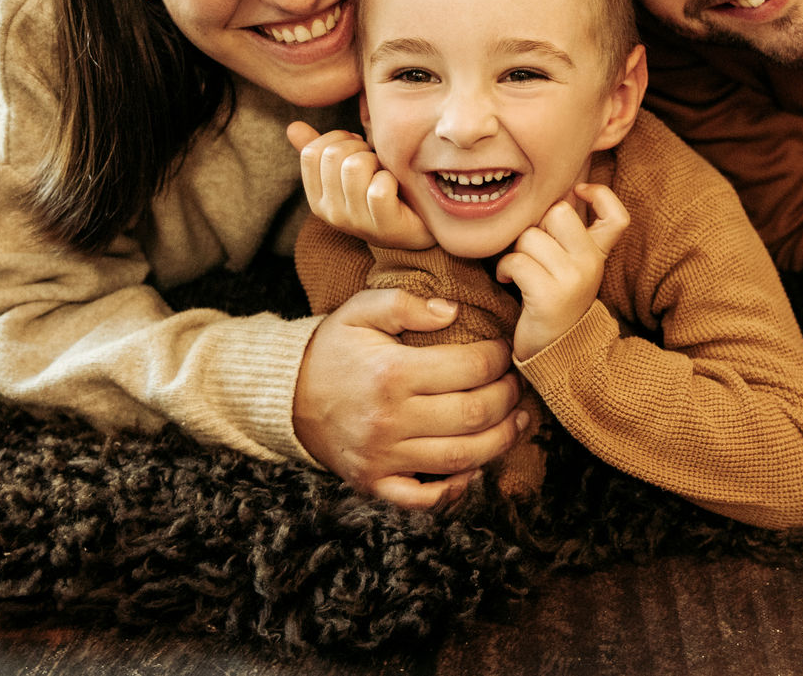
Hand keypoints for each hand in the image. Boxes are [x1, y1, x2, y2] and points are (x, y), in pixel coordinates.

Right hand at [288, 121, 431, 250]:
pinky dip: (391, 180)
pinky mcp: (382, 226)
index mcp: (317, 198)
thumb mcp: (347, 172)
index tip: (356, 146)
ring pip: (355, 167)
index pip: (311, 153)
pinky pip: (378, 189)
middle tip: (373, 160)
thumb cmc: (379, 191)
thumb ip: (321, 152)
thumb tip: (292, 127)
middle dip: (359, 147)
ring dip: (375, 161)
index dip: (337, 138)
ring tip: (382, 172)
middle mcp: (331, 213)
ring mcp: (355, 222)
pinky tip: (395, 187)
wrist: (418, 226)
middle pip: (334, 155)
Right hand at [292, 287, 526, 506]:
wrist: (285, 396)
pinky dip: (454, 491)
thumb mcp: (360, 310)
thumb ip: (406, 303)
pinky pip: (423, 499)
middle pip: (474, 415)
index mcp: (392, 373)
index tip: (505, 350)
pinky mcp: (375, 483)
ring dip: (501, 442)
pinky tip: (475, 470)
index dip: (499, 358)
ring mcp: (383, 457)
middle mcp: (390, 420)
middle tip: (517, 384)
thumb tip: (453, 311)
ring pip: (461, 458)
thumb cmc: (332, 349)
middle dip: (508, 398)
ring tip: (518, 421)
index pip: (470, 368)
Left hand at [496, 183, 628, 360]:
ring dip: (515, 251)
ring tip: (520, 270)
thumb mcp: (572, 266)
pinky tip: (509, 281)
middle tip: (532, 250)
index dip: (601, 195)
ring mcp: (573, 280)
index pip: (617, 217)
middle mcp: (591, 265)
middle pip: (558, 212)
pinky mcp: (549, 296)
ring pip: (530, 236)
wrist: (554, 353)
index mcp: (599, 255)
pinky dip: (505, 269)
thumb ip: (568, 234)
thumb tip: (557, 193)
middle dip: (535, 227)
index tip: (578, 192)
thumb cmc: (553, 300)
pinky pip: (517, 261)